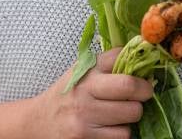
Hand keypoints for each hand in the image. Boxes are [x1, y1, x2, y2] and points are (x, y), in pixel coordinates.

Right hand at [32, 48, 152, 138]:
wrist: (37, 122)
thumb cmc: (68, 96)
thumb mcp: (82, 72)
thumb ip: (109, 64)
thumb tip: (143, 52)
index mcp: (87, 70)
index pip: (121, 57)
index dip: (140, 69)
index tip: (144, 77)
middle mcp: (85, 91)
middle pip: (131, 87)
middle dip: (143, 94)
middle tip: (140, 97)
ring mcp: (84, 117)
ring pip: (131, 116)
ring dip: (130, 117)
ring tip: (119, 115)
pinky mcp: (85, 138)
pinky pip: (122, 136)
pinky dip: (120, 133)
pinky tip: (109, 129)